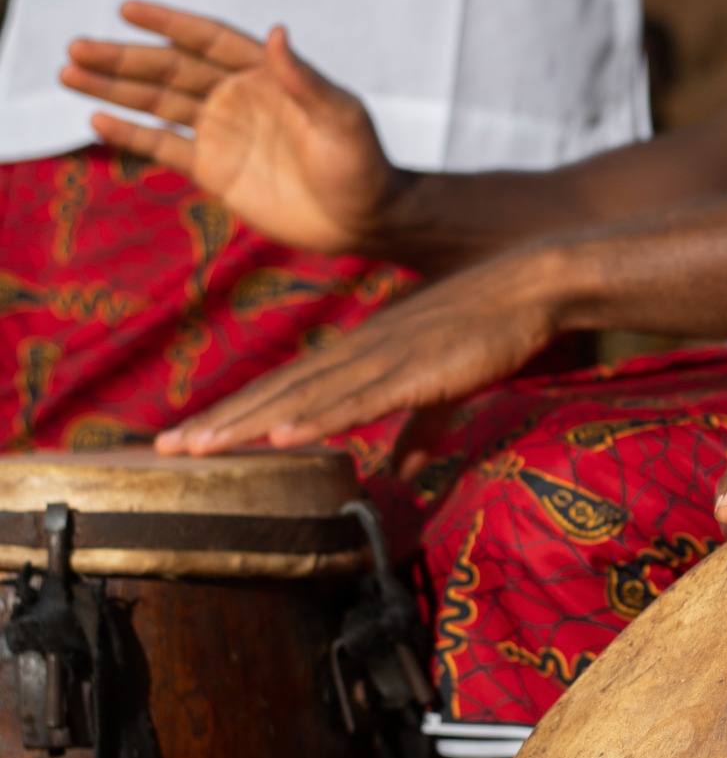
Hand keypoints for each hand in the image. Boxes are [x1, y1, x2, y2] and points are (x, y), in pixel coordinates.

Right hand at [60, 0, 401, 255]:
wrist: (364, 221)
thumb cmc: (363, 166)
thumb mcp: (341, 119)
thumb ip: (306, 80)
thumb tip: (277, 33)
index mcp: (267, 76)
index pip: (208, 40)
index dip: (169, 23)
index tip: (128, 8)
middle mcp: (239, 98)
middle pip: (171, 69)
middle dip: (124, 58)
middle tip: (77, 47)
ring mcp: (224, 133)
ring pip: (160, 104)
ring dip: (115, 89)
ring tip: (68, 72)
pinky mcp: (216, 171)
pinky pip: (165, 148)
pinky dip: (132, 134)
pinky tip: (96, 118)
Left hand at [153, 250, 561, 457]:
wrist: (531, 285)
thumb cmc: (490, 329)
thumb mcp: (446, 386)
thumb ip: (421, 429)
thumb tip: (402, 471)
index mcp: (362, 353)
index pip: (287, 389)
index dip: (237, 415)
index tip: (189, 441)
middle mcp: (359, 351)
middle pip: (278, 393)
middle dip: (220, 423)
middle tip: (165, 452)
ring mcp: (384, 358)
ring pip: (304, 398)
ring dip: (249, 423)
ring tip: (198, 448)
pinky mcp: (418, 370)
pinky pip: (360, 399)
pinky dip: (320, 416)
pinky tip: (283, 433)